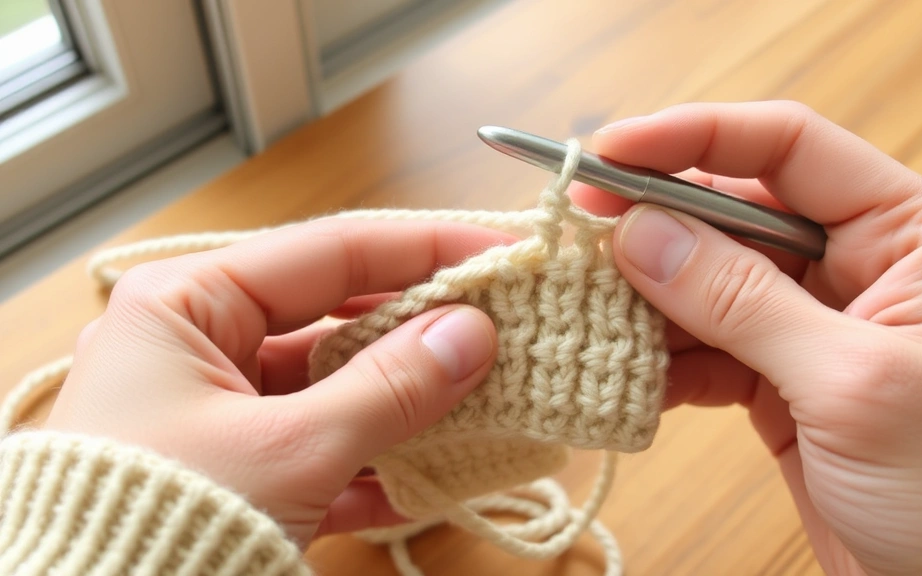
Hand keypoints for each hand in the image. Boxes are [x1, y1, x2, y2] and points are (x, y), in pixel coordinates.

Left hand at [44, 218, 509, 546]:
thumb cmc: (157, 523)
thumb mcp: (290, 450)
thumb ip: (389, 387)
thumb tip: (473, 333)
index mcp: (187, 305)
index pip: (330, 252)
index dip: (423, 250)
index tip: (499, 255)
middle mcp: (198, 346)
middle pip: (336, 317)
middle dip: (420, 331)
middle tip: (502, 327)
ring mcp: (217, 411)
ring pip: (335, 388)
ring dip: (406, 403)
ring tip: (483, 399)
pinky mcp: (236, 470)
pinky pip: (320, 448)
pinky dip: (373, 464)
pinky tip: (428, 476)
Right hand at [573, 101, 921, 575]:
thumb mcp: (852, 382)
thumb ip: (742, 301)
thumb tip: (638, 234)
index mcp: (908, 231)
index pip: (787, 147)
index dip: (691, 139)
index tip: (607, 154)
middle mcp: (858, 261)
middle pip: (732, 210)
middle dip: (652, 223)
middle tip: (577, 236)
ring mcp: (812, 319)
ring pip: (705, 278)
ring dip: (644, 296)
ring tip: (588, 311)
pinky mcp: (777, 375)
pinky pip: (701, 343)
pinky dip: (660, 356)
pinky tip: (626, 370)